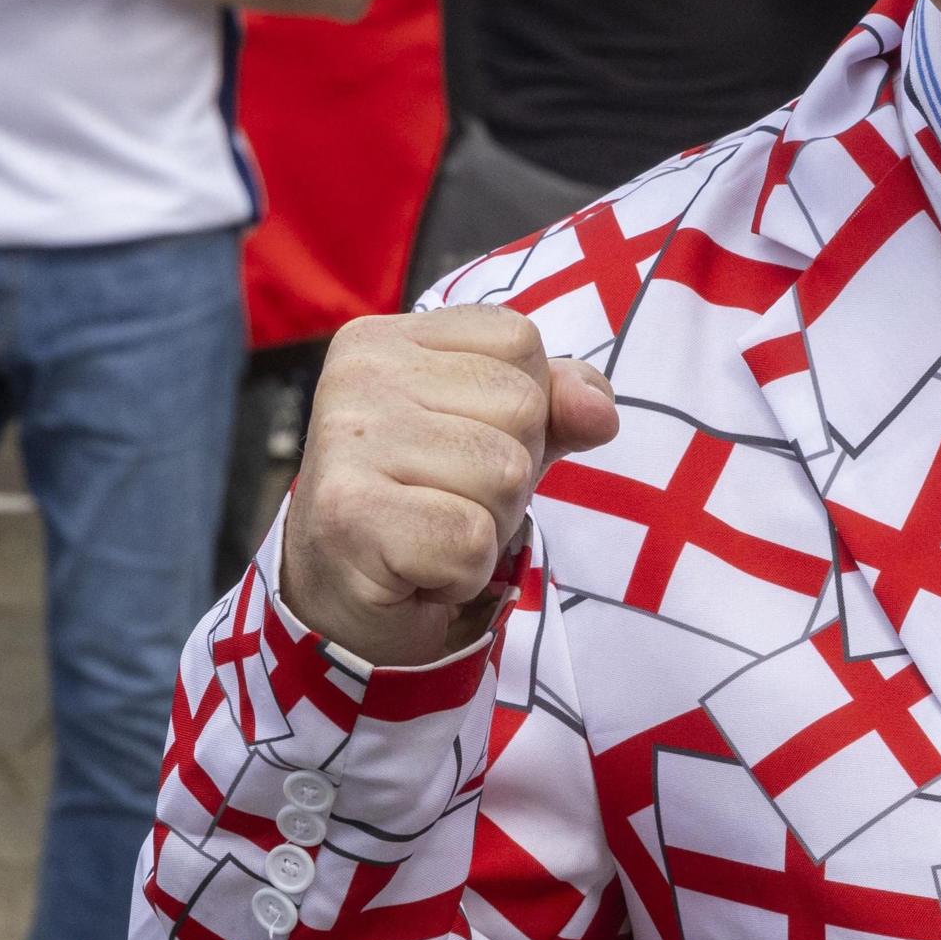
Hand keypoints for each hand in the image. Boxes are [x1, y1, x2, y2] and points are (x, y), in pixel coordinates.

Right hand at [279, 307, 620, 670]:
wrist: (340, 601)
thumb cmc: (426, 503)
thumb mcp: (502, 436)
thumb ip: (558, 406)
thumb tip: (600, 411)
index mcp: (387, 339)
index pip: (519, 340)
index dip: (526, 409)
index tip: (464, 446)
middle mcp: (358, 375)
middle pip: (521, 407)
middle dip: (511, 476)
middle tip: (447, 503)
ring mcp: (346, 441)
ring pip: (504, 474)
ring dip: (488, 526)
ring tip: (432, 534)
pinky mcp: (349, 513)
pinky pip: (471, 538)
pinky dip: (463, 570)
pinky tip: (419, 569)